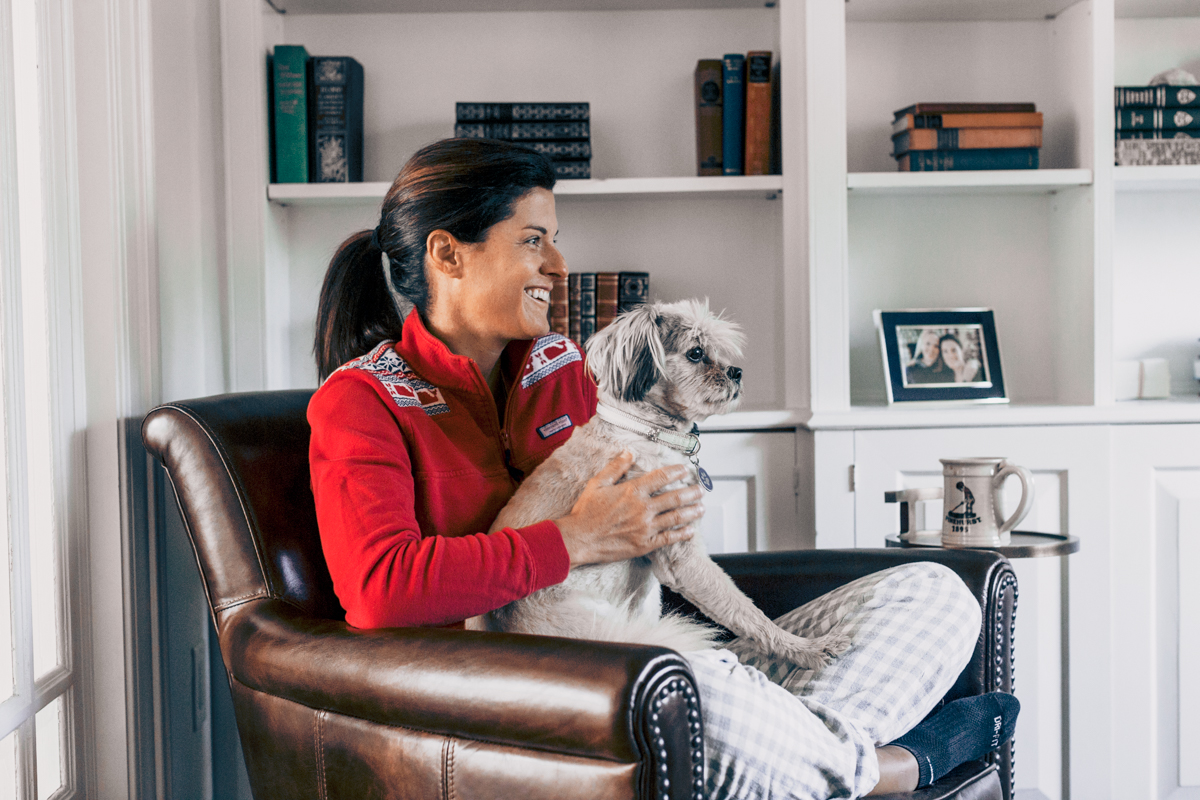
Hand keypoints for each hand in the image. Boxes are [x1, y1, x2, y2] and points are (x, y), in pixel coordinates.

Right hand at [554, 451, 703, 567]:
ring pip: (676, 518)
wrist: (578, 539)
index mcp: (632, 491)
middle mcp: (643, 508)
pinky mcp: (644, 545)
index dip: (676, 471)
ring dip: (691, 512)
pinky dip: (682, 534)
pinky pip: (668, 539)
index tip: (685, 469)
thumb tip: (628, 452)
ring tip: (701, 508)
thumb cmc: (585, 512)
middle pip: (674, 498)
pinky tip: (690, 531)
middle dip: (691, 492)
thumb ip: (615, 467)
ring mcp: (645, 528)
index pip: (661, 477)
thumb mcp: (597, 483)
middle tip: (701, 489)